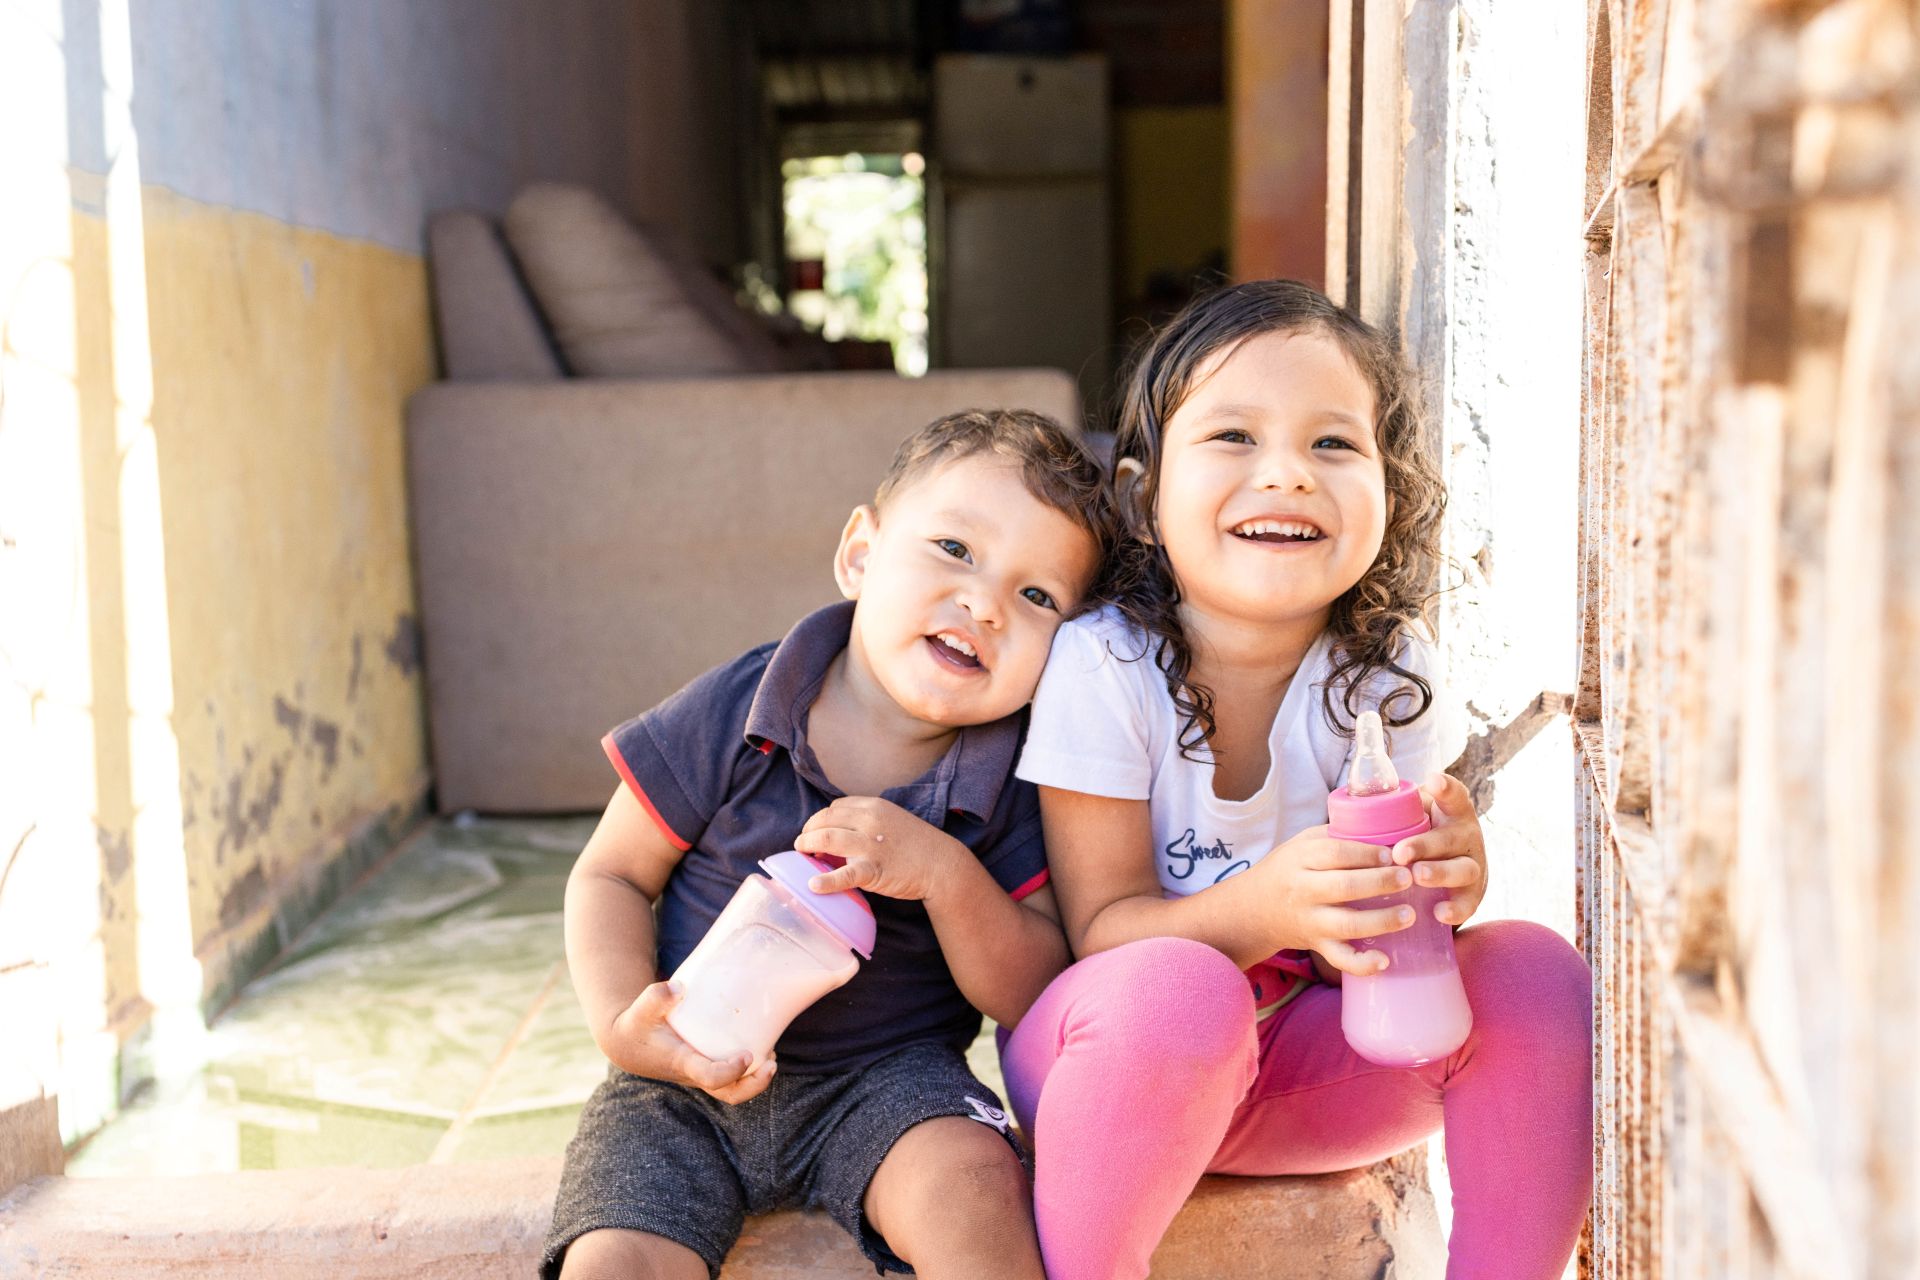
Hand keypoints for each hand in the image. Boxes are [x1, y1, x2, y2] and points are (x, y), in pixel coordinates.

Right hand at [603, 980, 776, 1104]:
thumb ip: (655, 997)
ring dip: (758, 1078)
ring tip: (773, 1055)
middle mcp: (695, 1073)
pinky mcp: (707, 1066)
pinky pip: (733, 1078)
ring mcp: (703, 1073)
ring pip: (734, 1090)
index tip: (747, 1055)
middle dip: (755, 1085)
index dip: (731, 1071)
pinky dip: (751, 1069)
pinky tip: (762, 1045)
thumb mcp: (640, 1009)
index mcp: (682, 1062)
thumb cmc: (637, 1025)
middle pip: (730, 1094)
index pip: (710, 1077)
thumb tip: (678, 988)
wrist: (628, 1044)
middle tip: (772, 1063)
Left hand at [794, 796, 967, 902]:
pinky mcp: (874, 869)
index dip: (821, 819)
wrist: (942, 864)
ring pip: (827, 838)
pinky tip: (813, 885)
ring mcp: (871, 845)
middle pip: (826, 819)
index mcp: (874, 806)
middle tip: (803, 843)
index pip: (836, 807)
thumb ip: (867, 821)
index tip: (816, 830)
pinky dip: (826, 881)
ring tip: (802, 852)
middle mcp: (870, 820)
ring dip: (807, 844)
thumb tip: (839, 832)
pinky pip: (845, 874)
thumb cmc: (916, 844)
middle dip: (808, 830)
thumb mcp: (891, 820)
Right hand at [1247, 826, 1419, 975]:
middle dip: (1380, 882)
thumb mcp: (1303, 843)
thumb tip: (1387, 825)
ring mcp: (1311, 921)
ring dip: (1381, 920)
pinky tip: (1385, 961)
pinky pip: (1340, 959)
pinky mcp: (1318, 945)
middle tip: (1408, 877)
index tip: (1392, 853)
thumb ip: (1338, 836)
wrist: (1255, 909)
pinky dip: (1362, 964)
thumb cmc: (1290, 869)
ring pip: (1346, 924)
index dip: (1365, 853)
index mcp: (1301, 860)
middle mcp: (1303, 891)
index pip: (1335, 853)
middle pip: (1344, 886)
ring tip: (1409, 914)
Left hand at [1389, 772, 1487, 926]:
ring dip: (1440, 873)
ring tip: (1417, 876)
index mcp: (1452, 814)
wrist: (1448, 877)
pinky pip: (1468, 904)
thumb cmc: (1420, 841)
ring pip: (1463, 869)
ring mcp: (1472, 867)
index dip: (1445, 788)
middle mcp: (1465, 838)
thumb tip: (1349, 807)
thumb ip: (1394, 814)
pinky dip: (1456, 909)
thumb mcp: (1414, 822)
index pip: (1453, 796)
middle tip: (1401, 852)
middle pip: (1450, 838)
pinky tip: (1439, 913)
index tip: (1433, 781)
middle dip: (1425, 844)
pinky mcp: (1472, 896)